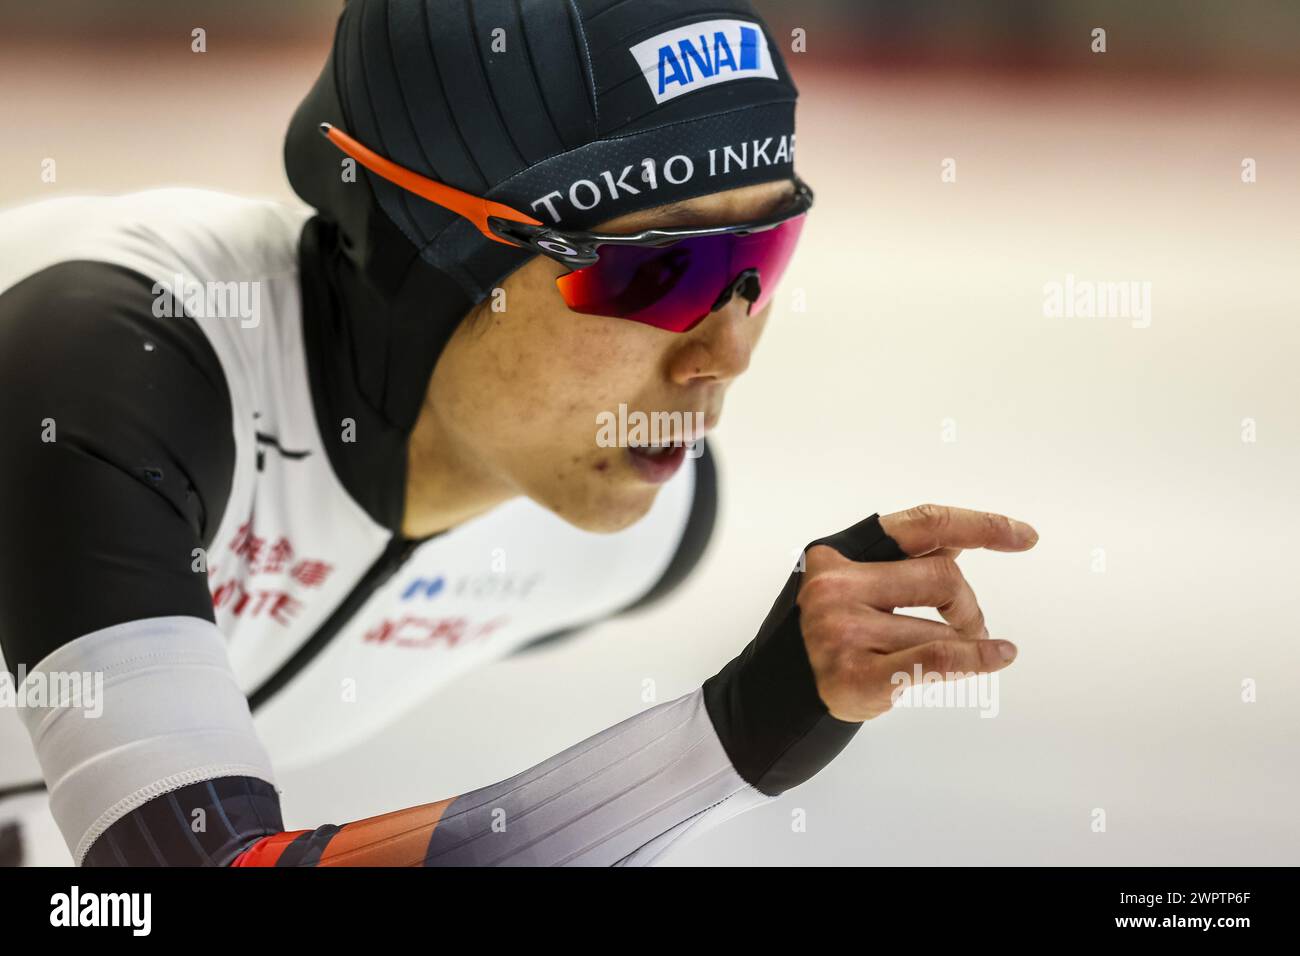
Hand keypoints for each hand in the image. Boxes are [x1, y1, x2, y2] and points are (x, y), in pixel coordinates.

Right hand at [799, 504, 1037, 721]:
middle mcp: (834, 585)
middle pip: (943, 575)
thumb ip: (901, 561)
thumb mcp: (851, 583)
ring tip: (954, 656)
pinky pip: (937, 658)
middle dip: (967, 605)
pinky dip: (977, 658)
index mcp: (836, 552)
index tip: (1024, 537)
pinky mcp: (855, 675)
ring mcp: (841, 630)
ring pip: (942, 627)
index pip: (922, 525)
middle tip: (970, 627)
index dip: (980, 525)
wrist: (777, 695)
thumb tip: (961, 538)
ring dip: (962, 643)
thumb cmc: (827, 634)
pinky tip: (998, 655)